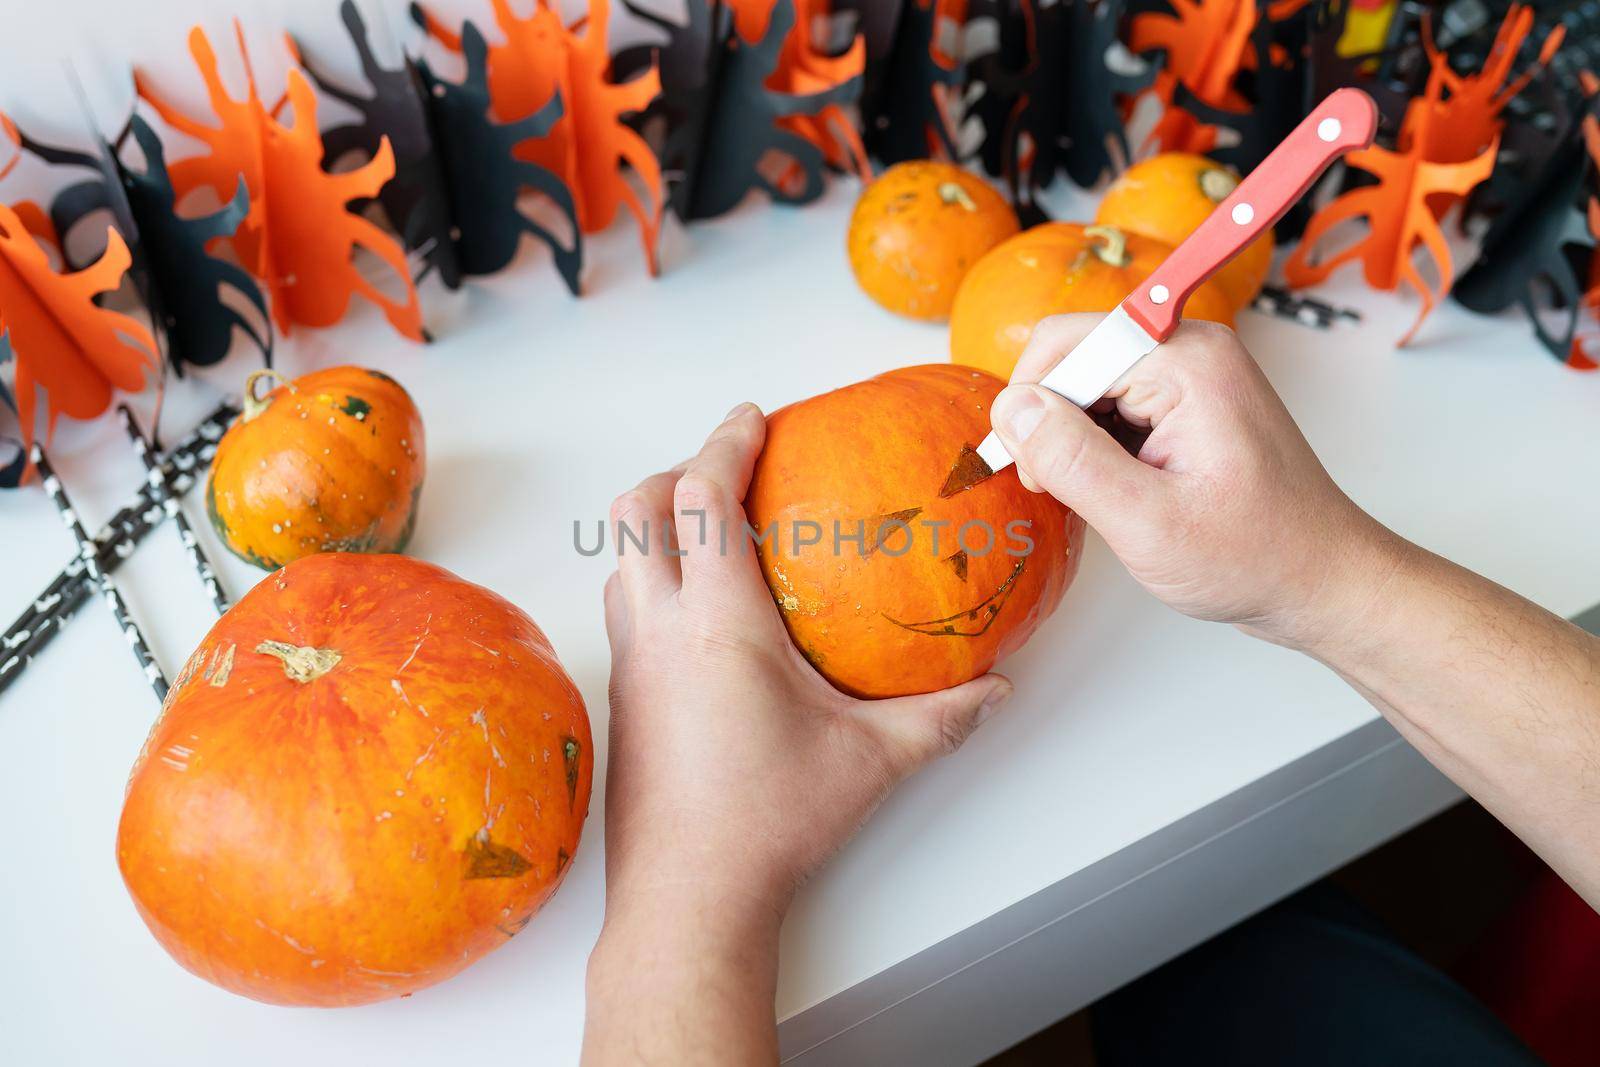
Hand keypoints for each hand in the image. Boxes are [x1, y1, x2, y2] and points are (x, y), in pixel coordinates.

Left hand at [584, 404, 1010, 1063]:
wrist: (688, 895)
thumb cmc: (768, 822)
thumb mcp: (872, 760)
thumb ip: (941, 716)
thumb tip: (995, 689)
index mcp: (717, 622)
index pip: (700, 497)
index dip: (723, 442)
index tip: (752, 417)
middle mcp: (659, 629)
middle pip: (634, 510)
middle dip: (672, 470)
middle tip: (722, 468)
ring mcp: (630, 664)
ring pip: (616, 561)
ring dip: (652, 526)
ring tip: (708, 533)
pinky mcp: (623, 697)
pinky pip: (623, 608)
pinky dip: (649, 579)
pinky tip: (699, 616)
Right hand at [988, 315, 1398, 651]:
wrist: (1320, 581)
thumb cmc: (1254, 557)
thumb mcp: (1148, 522)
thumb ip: (1073, 460)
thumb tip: (1010, 409)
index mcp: (1187, 360)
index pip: (1065, 344)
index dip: (1033, 407)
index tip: (1037, 473)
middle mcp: (1190, 350)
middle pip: (1073, 359)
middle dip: (1050, 425)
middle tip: (1061, 492)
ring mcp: (1191, 374)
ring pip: (1087, 385)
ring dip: (1071, 441)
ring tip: (1097, 501)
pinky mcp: (1187, 402)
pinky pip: (1113, 405)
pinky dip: (1094, 448)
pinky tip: (1112, 492)